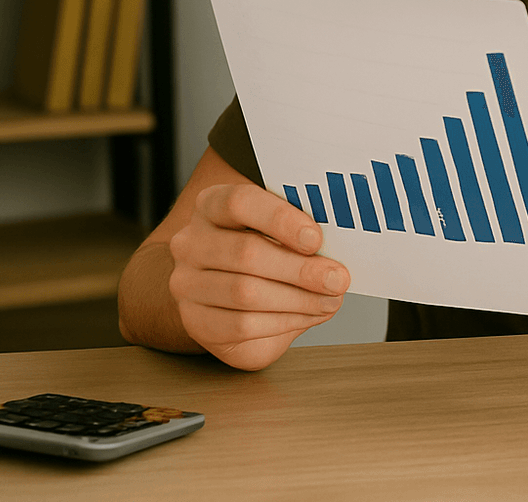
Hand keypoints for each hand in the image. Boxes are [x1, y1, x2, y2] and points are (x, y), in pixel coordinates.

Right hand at [167, 183, 350, 369]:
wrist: (223, 293)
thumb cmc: (261, 253)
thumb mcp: (278, 231)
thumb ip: (301, 232)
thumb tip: (340, 248)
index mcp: (212, 206)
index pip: (240, 202)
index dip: (281, 220)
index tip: (316, 239)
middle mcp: (191, 242)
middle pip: (246, 253)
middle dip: (300, 269)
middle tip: (337, 278)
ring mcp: (187, 284)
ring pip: (245, 293)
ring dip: (298, 299)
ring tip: (330, 299)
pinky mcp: (196, 322)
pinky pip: (242, 325)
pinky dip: (284, 321)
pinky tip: (307, 314)